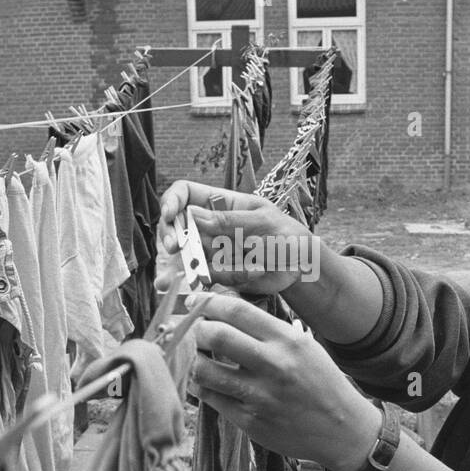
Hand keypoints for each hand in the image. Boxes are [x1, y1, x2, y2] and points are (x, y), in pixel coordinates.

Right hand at [157, 180, 318, 296]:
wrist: (300, 266)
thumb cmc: (286, 235)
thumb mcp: (262, 221)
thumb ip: (229, 220)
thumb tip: (193, 214)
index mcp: (220, 203)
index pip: (185, 193)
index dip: (171, 201)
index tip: (169, 216)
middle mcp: (210, 225)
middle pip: (175, 226)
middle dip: (173, 238)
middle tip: (176, 249)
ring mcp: (211, 250)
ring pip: (192, 257)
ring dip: (216, 264)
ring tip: (252, 265)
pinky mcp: (216, 272)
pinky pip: (209, 277)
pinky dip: (230, 277)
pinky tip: (255, 272)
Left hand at [187, 292, 382, 470]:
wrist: (342, 429)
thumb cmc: (320, 381)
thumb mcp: (303, 345)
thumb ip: (267, 330)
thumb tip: (222, 309)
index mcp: (288, 340)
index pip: (236, 311)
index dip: (207, 303)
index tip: (194, 304)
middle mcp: (274, 365)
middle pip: (215, 336)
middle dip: (192, 328)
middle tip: (184, 329)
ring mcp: (260, 396)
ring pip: (204, 370)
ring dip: (188, 358)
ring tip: (187, 353)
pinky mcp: (249, 421)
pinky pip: (210, 398)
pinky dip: (197, 385)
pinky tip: (196, 377)